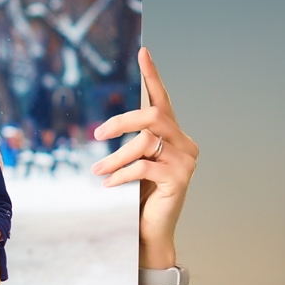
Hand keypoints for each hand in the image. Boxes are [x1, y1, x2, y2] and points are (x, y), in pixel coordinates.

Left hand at [91, 48, 196, 284]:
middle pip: (153, 116)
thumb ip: (135, 143)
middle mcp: (186, 144)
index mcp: (176, 136)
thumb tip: (109, 126)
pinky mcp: (179, 180)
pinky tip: (109, 184)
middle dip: (122, 122)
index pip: (163, 100)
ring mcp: (186, 162)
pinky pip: (144, 167)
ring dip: (115, 157)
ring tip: (97, 172)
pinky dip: (122, 174)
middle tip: (97, 135)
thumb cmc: (142, 196)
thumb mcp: (138, 164)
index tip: (143, 52)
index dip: (152, 75)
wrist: (154, 232)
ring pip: (145, 143)